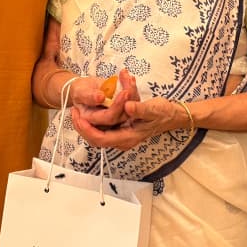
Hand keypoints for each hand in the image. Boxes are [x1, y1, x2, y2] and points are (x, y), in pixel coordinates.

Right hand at [70, 70, 137, 128]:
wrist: (84, 90)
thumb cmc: (80, 91)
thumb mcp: (79, 91)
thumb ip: (88, 96)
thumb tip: (100, 97)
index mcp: (93, 119)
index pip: (109, 117)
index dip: (117, 106)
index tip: (125, 92)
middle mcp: (105, 121)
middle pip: (123, 115)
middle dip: (129, 98)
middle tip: (130, 83)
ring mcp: (115, 116)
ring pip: (129, 109)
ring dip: (132, 92)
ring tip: (129, 77)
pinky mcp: (121, 110)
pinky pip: (131, 102)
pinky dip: (132, 89)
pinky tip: (130, 78)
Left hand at [73, 96, 187, 150]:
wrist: (172, 116)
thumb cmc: (162, 113)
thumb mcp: (153, 108)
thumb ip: (139, 108)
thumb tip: (127, 106)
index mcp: (128, 137)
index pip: (101, 139)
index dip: (87, 129)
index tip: (79, 116)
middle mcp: (122, 140)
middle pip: (95, 140)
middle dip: (82, 127)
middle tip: (74, 111)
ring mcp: (121, 136)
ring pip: (97, 135)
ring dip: (86, 124)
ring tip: (77, 110)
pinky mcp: (121, 130)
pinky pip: (102, 129)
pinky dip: (93, 121)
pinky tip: (89, 110)